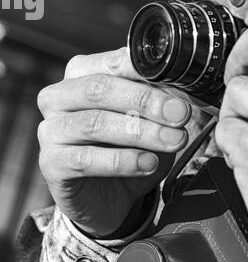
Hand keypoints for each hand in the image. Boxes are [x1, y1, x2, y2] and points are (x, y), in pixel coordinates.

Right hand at [36, 48, 195, 238]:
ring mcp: (50, 130)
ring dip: (140, 132)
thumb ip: (162, 101)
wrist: (112, 198)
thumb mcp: (153, 121)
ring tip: (174, 141)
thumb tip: (184, 93)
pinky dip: (123, 161)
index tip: (181, 87)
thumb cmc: (132, 148)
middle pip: (99, 89)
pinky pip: (85, 159)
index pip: (111, 63)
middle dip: (145, 102)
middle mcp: (58, 96)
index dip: (147, 73)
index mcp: (82, 73)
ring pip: (94, 123)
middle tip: (181, 115)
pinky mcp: (51, 163)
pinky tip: (149, 163)